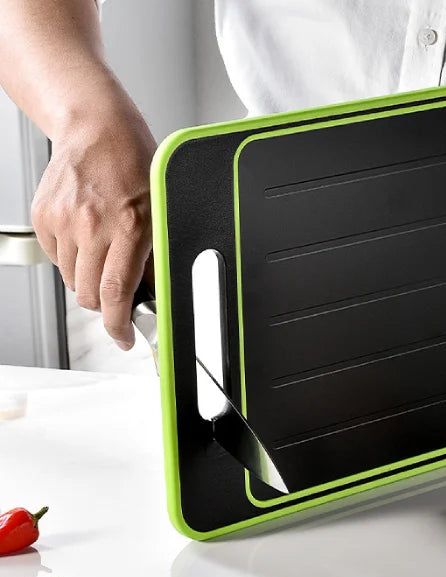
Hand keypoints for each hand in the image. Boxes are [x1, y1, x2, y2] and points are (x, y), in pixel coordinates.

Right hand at [31, 106, 155, 349]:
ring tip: (104, 252)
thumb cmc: (134, 164)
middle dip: (106, 304)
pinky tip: (87, 237)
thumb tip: (154, 294)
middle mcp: (93, 225)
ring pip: (74, 280)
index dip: (119, 325)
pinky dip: (73, 259)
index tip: (125, 338)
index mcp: (130, 226)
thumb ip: (154, 255)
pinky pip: (57, 259)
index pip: (118, 292)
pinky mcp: (44, 216)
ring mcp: (64, 221)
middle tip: (118, 292)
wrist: (97, 128)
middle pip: (91, 294)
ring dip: (90, 279)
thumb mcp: (159, 210)